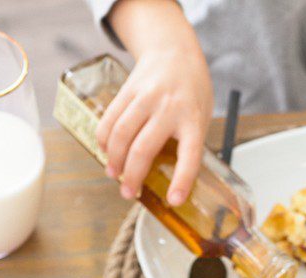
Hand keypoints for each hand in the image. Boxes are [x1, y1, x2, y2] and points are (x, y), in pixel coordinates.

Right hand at [95, 41, 212, 204]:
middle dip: (132, 176)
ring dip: (113, 159)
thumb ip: (188, 144)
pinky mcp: (128, 89)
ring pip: (121, 134)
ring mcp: (146, 96)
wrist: (174, 49)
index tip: (174, 200)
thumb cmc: (190, 91)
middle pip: (143, 148)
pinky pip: (110, 118)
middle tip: (127, 193)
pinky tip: (106, 151)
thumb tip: (171, 182)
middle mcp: (169, 106)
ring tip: (113, 173)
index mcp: (193, 118)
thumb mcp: (201, 116)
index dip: (182, 180)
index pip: (190, 154)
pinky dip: (104, 139)